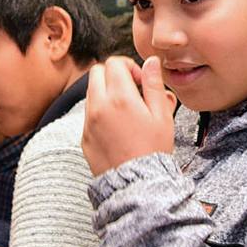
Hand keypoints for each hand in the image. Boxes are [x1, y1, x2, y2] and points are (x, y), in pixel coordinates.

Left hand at [82, 55, 174, 175]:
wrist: (136, 184)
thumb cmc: (153, 151)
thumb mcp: (162, 116)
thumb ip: (154, 85)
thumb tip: (151, 62)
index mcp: (120, 98)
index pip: (114, 63)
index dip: (129, 66)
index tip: (139, 80)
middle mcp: (99, 107)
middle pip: (96, 72)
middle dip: (112, 75)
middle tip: (130, 89)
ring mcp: (88, 123)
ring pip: (90, 92)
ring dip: (105, 92)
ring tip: (125, 110)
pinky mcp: (84, 137)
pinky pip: (88, 115)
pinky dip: (100, 112)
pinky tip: (117, 127)